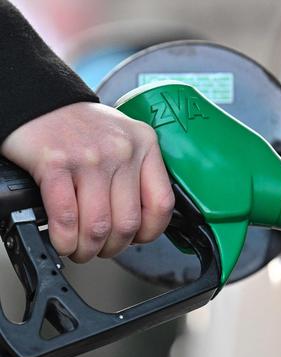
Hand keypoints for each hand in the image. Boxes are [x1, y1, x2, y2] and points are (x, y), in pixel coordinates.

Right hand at [1, 102, 174, 262]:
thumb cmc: (81, 126)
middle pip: (127, 222)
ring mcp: (89, 157)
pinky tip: (62, 240)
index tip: (137, 239)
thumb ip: (138, 172)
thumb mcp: (123, 139)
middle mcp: (121, 150)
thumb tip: (143, 221)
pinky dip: (64, 238)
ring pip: (98, 226)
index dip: (150, 232)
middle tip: (100, 249)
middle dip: (112, 248)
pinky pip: (65, 217)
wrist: (37, 100)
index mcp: (144, 144)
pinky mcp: (54, 163)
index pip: (162, 203)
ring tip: (79, 248)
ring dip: (86, 249)